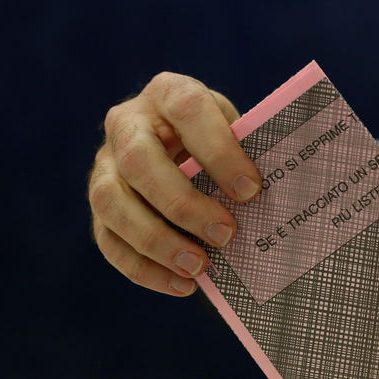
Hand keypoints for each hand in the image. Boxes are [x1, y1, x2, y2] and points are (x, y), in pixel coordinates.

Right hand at [88, 72, 261, 295]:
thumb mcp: (235, 132)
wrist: (177, 142)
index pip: (188, 112)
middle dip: (184, 204)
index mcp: (168, 94)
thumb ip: (247, 155)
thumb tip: (278, 201)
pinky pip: (108, 239)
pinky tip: (181, 284)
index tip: (251, 190)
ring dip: (156, 241)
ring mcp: (104, 164)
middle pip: (140, 162)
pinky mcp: (100, 205)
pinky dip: (143, 268)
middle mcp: (126, 124)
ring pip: (111, 203)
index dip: (220, 152)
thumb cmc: (219, 141)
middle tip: (226, 235)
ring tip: (199, 267)